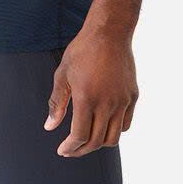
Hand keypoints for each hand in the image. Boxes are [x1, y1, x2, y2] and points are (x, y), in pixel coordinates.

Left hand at [44, 26, 138, 156]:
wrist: (110, 33)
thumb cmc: (82, 51)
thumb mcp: (63, 75)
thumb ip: (57, 103)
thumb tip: (50, 127)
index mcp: (87, 99)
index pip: (80, 136)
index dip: (70, 147)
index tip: (63, 150)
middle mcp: (107, 103)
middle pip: (96, 141)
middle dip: (81, 150)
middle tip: (71, 150)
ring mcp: (122, 101)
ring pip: (113, 137)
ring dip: (99, 144)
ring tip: (87, 140)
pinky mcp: (133, 96)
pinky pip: (125, 123)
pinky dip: (114, 130)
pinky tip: (103, 125)